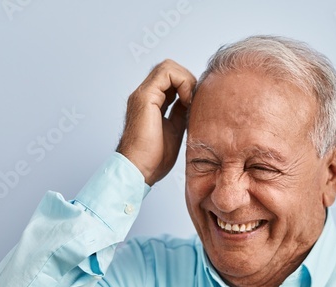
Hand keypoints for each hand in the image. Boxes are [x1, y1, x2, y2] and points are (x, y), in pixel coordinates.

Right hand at [116, 59, 196, 185]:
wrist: (140, 170)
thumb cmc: (153, 159)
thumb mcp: (174, 130)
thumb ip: (180, 113)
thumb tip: (191, 103)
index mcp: (150, 103)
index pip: (171, 81)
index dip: (187, 87)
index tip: (195, 105)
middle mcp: (144, 95)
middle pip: (170, 69)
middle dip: (188, 81)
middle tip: (195, 101)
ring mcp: (143, 94)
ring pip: (168, 67)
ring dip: (186, 80)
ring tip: (190, 101)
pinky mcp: (145, 97)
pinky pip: (166, 73)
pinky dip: (183, 82)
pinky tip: (187, 101)